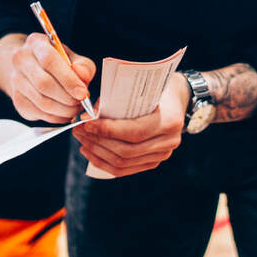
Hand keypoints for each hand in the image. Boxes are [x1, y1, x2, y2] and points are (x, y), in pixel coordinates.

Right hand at [0, 33, 95, 123]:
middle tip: (81, 102)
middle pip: (44, 84)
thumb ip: (83, 66)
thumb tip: (83, 77)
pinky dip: (57, 117)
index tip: (82, 92)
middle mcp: (21, 60)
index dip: (68, 79)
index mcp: (35, 43)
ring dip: (64, 110)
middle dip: (67, 98)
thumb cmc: (54, 61)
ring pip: (42, 102)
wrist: (29, 67)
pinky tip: (65, 112)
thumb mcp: (71, 56)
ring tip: (75, 108)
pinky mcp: (18, 100)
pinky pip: (39, 114)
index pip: (49, 60)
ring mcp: (16, 81)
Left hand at [73, 74, 190, 177]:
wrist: (177, 98)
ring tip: (81, 140)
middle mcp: (169, 142)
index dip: (108, 130)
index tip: (86, 124)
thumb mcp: (141, 87)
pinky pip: (125, 169)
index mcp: (170, 120)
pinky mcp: (153, 162)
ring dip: (98, 152)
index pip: (134, 132)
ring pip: (124, 162)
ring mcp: (162, 155)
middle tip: (78, 130)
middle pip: (127, 150)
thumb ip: (118, 100)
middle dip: (98, 142)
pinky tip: (89, 152)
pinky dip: (104, 163)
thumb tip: (89, 115)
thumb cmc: (156, 88)